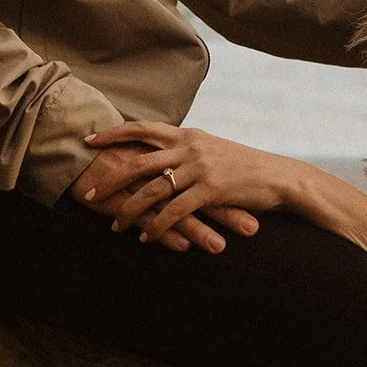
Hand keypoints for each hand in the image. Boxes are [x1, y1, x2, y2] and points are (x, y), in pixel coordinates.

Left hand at [82, 122, 295, 245]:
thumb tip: (163, 153)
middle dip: (110, 179)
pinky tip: (145, 238)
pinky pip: (174, 211)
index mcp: (187, 134)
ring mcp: (199, 167)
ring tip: (115, 226)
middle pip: (138, 161)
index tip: (90, 140)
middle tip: (89, 194)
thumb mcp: (212, 148)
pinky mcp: (210, 190)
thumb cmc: (244, 165)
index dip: (113, 134)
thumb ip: (186, 149)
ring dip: (129, 210)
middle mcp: (189, 147)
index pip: (142, 128)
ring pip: (152, 190)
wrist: (277, 177)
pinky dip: (156, 227)